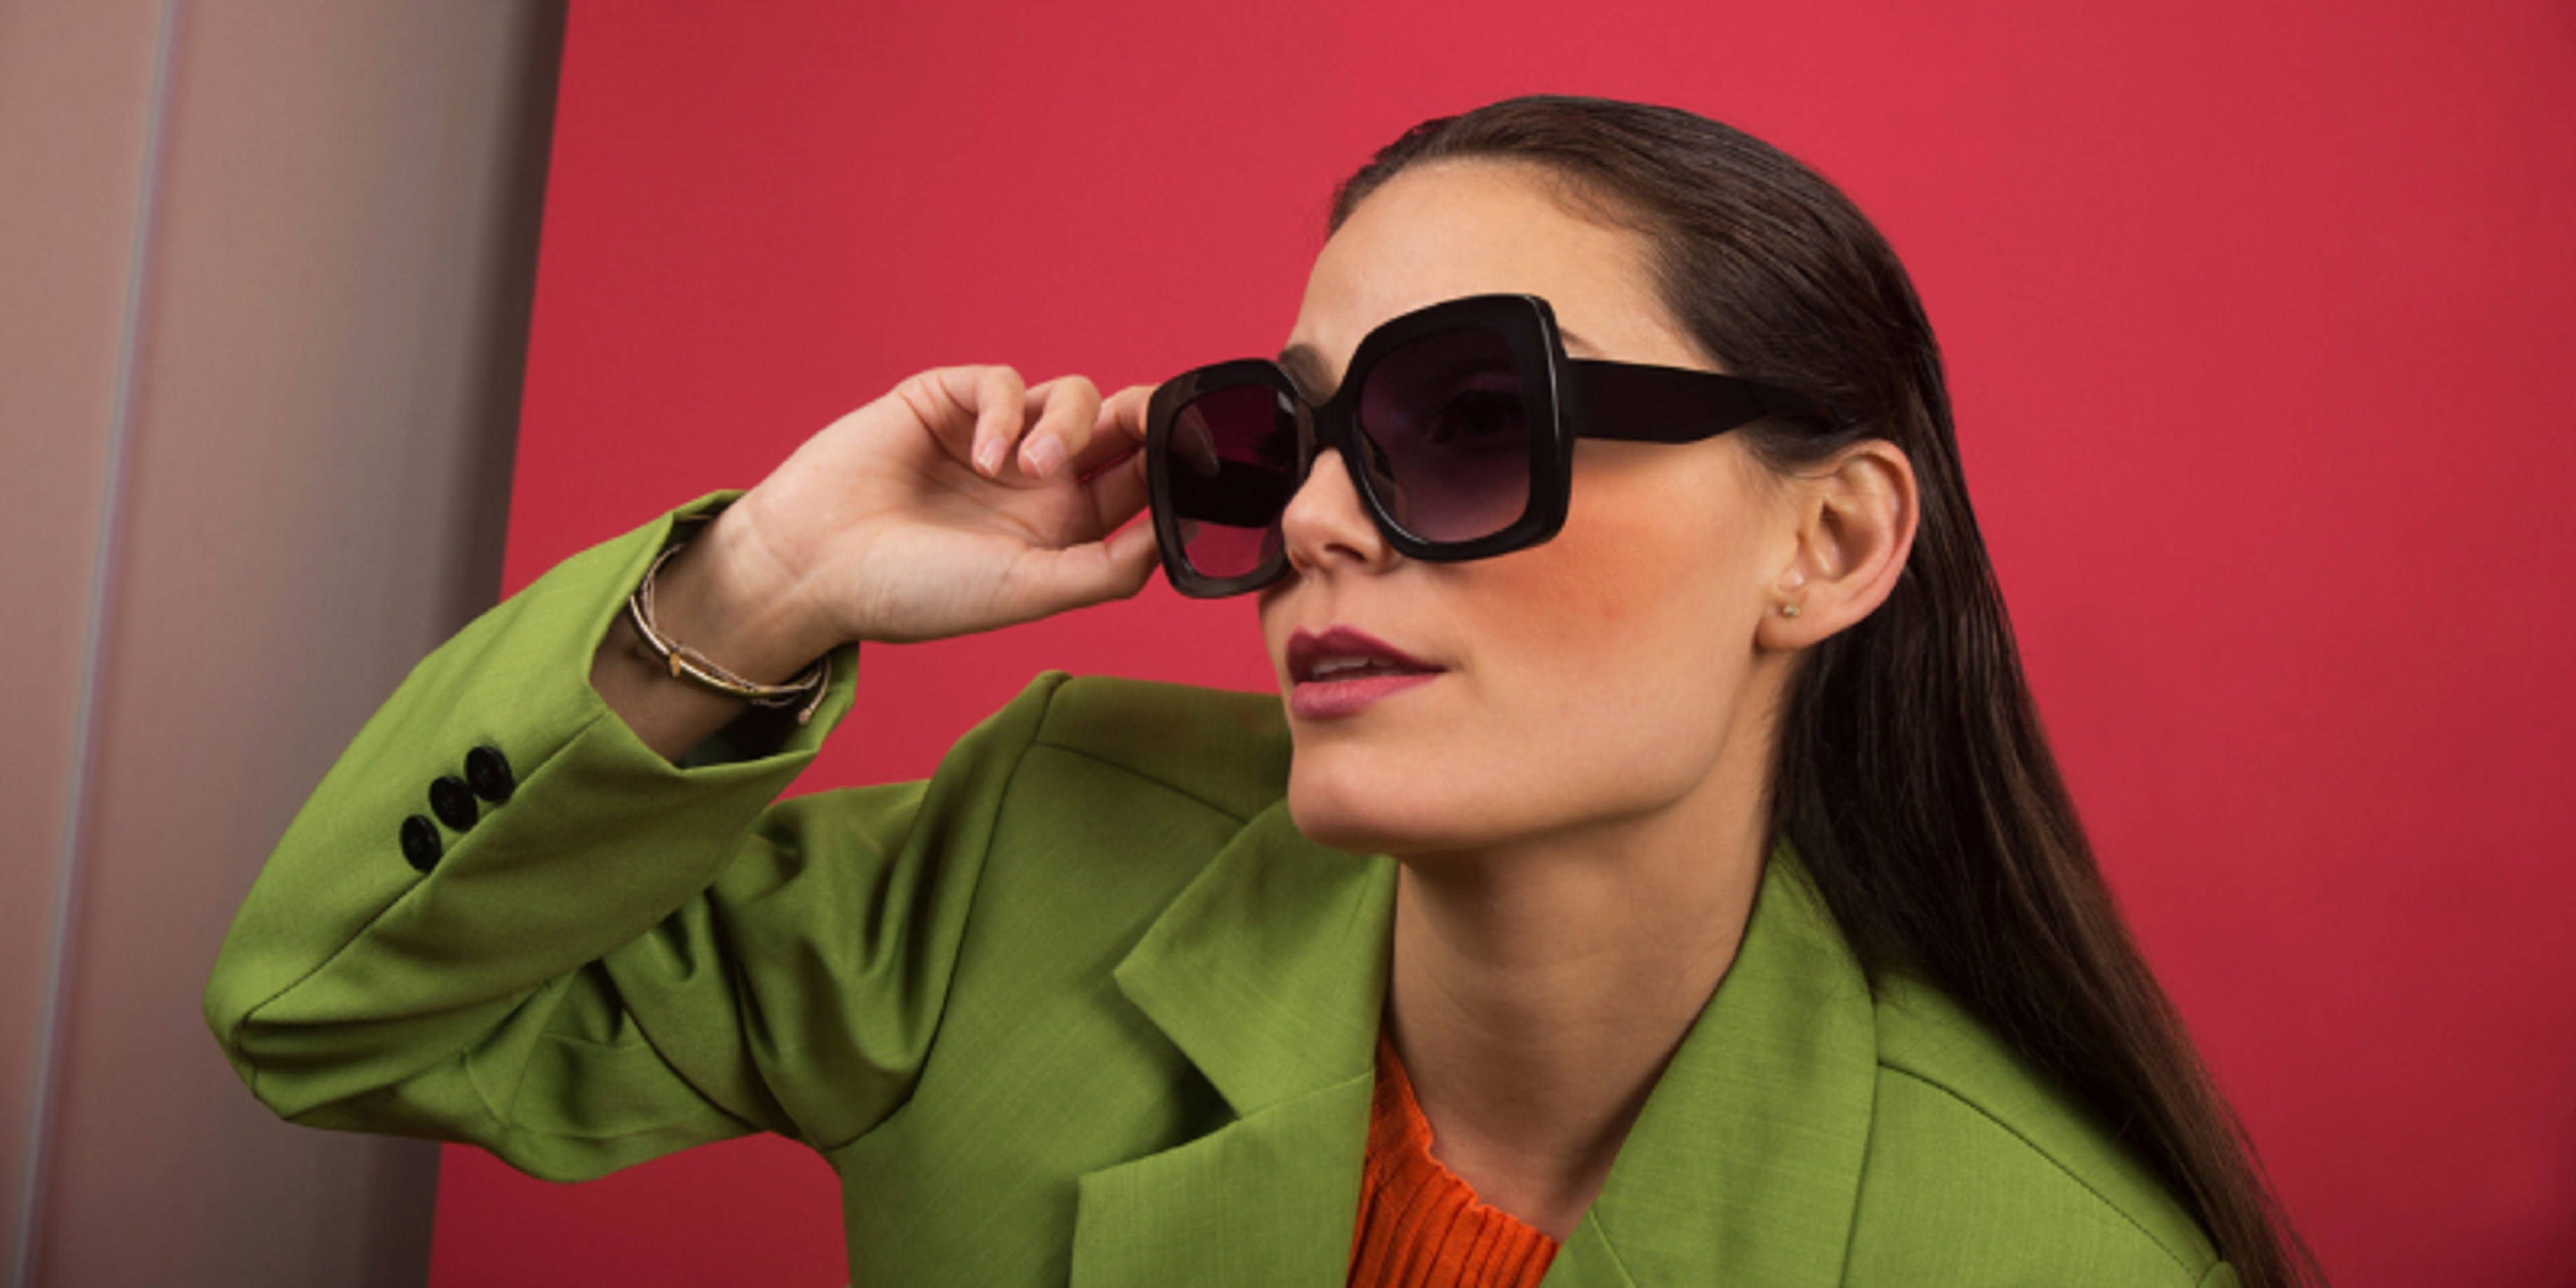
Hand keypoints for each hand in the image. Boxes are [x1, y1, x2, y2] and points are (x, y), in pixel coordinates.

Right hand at [661, 366, 1160, 675]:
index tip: (1202, 461)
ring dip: (1071, 423)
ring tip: (1033, 468)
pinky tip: (982, 457)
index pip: (1141, 483)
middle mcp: (1038, 481)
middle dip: (1148, 418)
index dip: (1175, 466)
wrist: (815, 566)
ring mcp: (996, 437)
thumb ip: (1105, 570)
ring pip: (1075, 396)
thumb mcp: (1027, 592)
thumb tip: (1173, 537)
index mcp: (1063, 528)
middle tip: (1154, 424)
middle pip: (1121, 427)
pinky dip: (1007, 412)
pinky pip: (1006, 383)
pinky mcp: (950, 400)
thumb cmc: (915, 593)